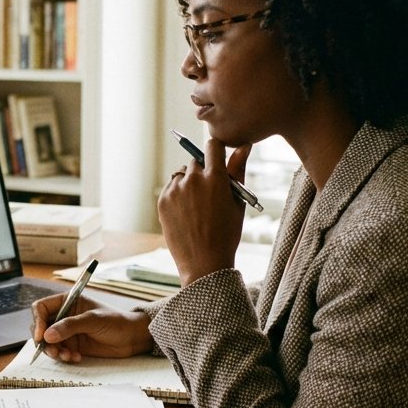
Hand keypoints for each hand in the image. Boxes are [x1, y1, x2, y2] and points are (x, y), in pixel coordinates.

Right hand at [30, 293, 153, 362]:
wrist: (132, 338)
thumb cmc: (116, 322)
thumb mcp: (93, 320)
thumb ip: (70, 326)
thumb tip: (47, 335)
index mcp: (67, 302)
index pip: (41, 308)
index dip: (37, 321)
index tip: (40, 336)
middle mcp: (64, 316)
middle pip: (40, 327)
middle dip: (44, 341)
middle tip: (54, 351)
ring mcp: (67, 332)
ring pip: (48, 342)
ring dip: (54, 351)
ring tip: (67, 356)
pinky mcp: (72, 345)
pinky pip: (59, 352)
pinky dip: (63, 357)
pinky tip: (76, 358)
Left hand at [158, 139, 250, 285]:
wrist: (204, 262)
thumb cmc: (227, 233)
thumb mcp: (237, 201)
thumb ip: (238, 170)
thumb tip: (244, 145)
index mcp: (215, 178)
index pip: (212, 146)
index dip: (216, 151)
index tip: (218, 160)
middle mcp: (193, 179)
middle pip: (196, 161)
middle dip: (203, 171)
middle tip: (209, 193)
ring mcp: (175, 190)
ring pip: (182, 174)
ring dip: (189, 182)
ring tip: (197, 206)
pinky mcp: (163, 200)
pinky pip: (171, 187)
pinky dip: (177, 194)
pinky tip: (187, 213)